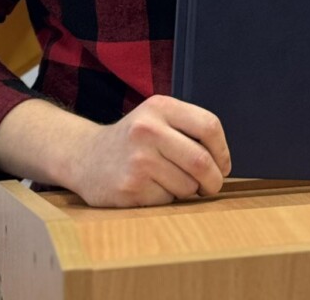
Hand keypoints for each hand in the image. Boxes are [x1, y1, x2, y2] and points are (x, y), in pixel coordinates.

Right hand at [67, 94, 231, 207]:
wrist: (86, 157)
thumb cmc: (133, 139)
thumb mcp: (156, 117)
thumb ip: (188, 129)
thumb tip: (224, 161)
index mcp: (160, 107)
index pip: (209, 126)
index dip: (223, 151)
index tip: (223, 165)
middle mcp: (147, 130)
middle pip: (201, 161)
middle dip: (214, 180)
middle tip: (210, 186)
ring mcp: (137, 160)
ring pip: (187, 185)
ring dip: (187, 191)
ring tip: (169, 181)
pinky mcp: (130, 188)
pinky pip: (167, 201)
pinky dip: (167, 200)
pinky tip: (149, 188)